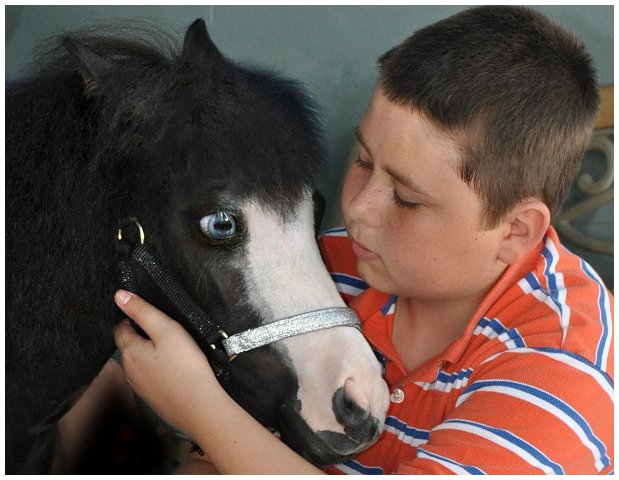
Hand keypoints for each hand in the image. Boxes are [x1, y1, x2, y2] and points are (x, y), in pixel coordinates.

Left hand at [113, 290, 220, 438]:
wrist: (199, 407)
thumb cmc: (185, 366)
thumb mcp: (166, 329)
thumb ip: (143, 311)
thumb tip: (119, 295)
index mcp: (129, 352)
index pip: (120, 328)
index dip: (133, 318)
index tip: (152, 317)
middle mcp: (128, 371)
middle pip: (129, 346)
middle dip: (142, 336)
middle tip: (166, 332)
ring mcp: (139, 387)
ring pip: (139, 363)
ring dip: (150, 354)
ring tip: (173, 350)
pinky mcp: (152, 398)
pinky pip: (150, 378)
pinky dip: (158, 370)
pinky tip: (175, 370)